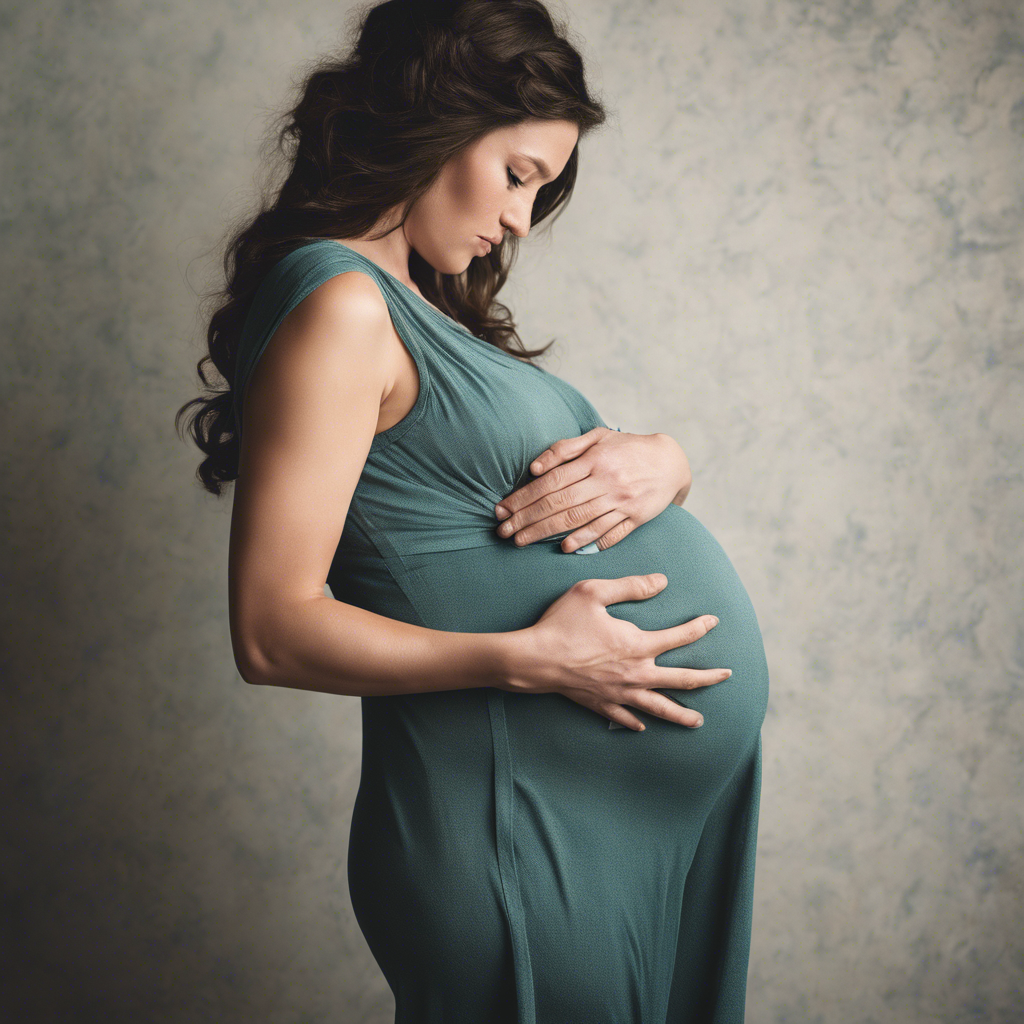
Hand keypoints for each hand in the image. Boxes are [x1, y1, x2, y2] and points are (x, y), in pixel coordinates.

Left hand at [493, 428, 691, 552]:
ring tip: (522, 542)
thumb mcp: (597, 437)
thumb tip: (534, 467)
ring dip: (547, 533)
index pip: (550, 481)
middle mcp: (606, 481)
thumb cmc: (627, 448)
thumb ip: (565, 449)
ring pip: (579, 520)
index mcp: (594, 460)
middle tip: (503, 532)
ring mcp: (621, 502)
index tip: (502, 510)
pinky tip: (565, 548)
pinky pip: (608, 533)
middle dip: (527, 519)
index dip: (523, 497)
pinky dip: (586, 541)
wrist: (671, 462)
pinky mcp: (635, 518)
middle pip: (560, 503)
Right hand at [503, 573, 731, 729]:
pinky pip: (625, 718)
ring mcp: (619, 693)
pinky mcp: (600, 704)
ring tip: (698, 721)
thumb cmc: (561, 623)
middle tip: (727, 676)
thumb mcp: (594, 592)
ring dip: (682, 714)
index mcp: (637, 644)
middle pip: (682, 680)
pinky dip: (637, 722)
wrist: (534, 659)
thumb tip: (662, 581)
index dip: (699, 628)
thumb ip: (631, 586)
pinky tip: (643, 725)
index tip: (713, 621)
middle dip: (708, 678)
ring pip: (659, 707)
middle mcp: (635, 673)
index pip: (679, 637)